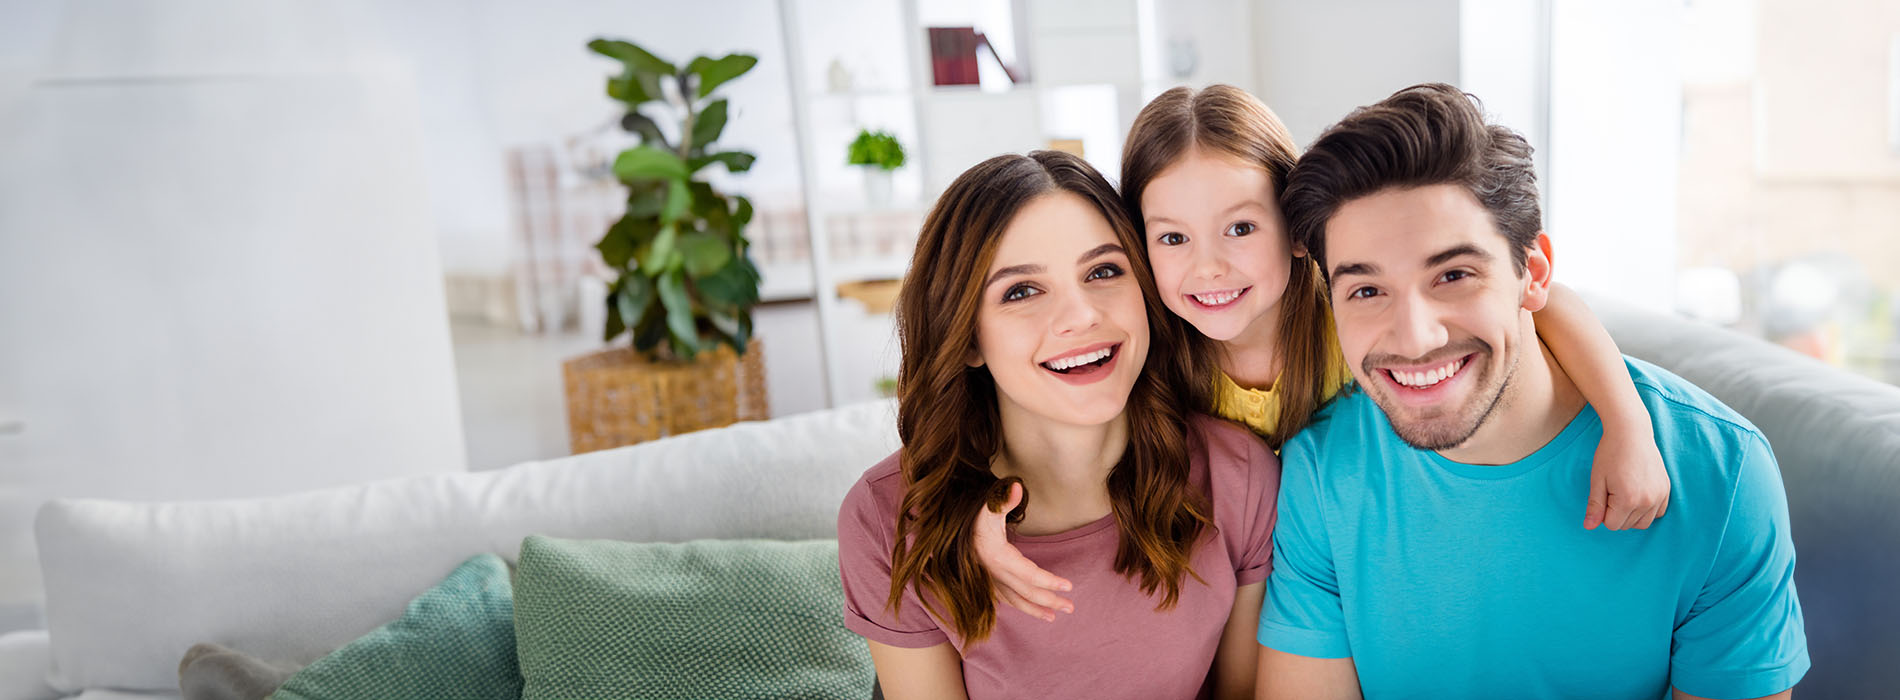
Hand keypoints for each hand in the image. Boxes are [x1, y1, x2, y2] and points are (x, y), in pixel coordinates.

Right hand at [974, 481, 1073, 620]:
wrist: (944, 534)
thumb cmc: (968, 518)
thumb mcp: (984, 506)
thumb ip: (1002, 500)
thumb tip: (1017, 486)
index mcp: (997, 557)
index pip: (1029, 574)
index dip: (1049, 582)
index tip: (1068, 586)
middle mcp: (993, 573)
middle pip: (1026, 592)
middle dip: (1049, 601)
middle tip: (1071, 607)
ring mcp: (989, 580)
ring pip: (1016, 600)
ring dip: (1036, 610)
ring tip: (1053, 617)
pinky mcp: (986, 582)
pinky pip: (1006, 599)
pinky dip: (1020, 606)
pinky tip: (1031, 609)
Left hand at [1585, 421, 1670, 529]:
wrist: (1631, 433)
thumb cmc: (1610, 454)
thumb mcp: (1597, 480)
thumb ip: (1595, 506)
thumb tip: (1589, 527)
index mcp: (1628, 500)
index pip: (1612, 525)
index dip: (1604, 512)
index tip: (1605, 492)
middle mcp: (1648, 501)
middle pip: (1627, 526)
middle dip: (1616, 513)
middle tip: (1614, 488)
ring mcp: (1660, 496)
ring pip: (1643, 523)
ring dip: (1632, 514)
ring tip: (1625, 492)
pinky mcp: (1666, 490)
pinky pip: (1658, 513)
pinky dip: (1647, 509)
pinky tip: (1638, 493)